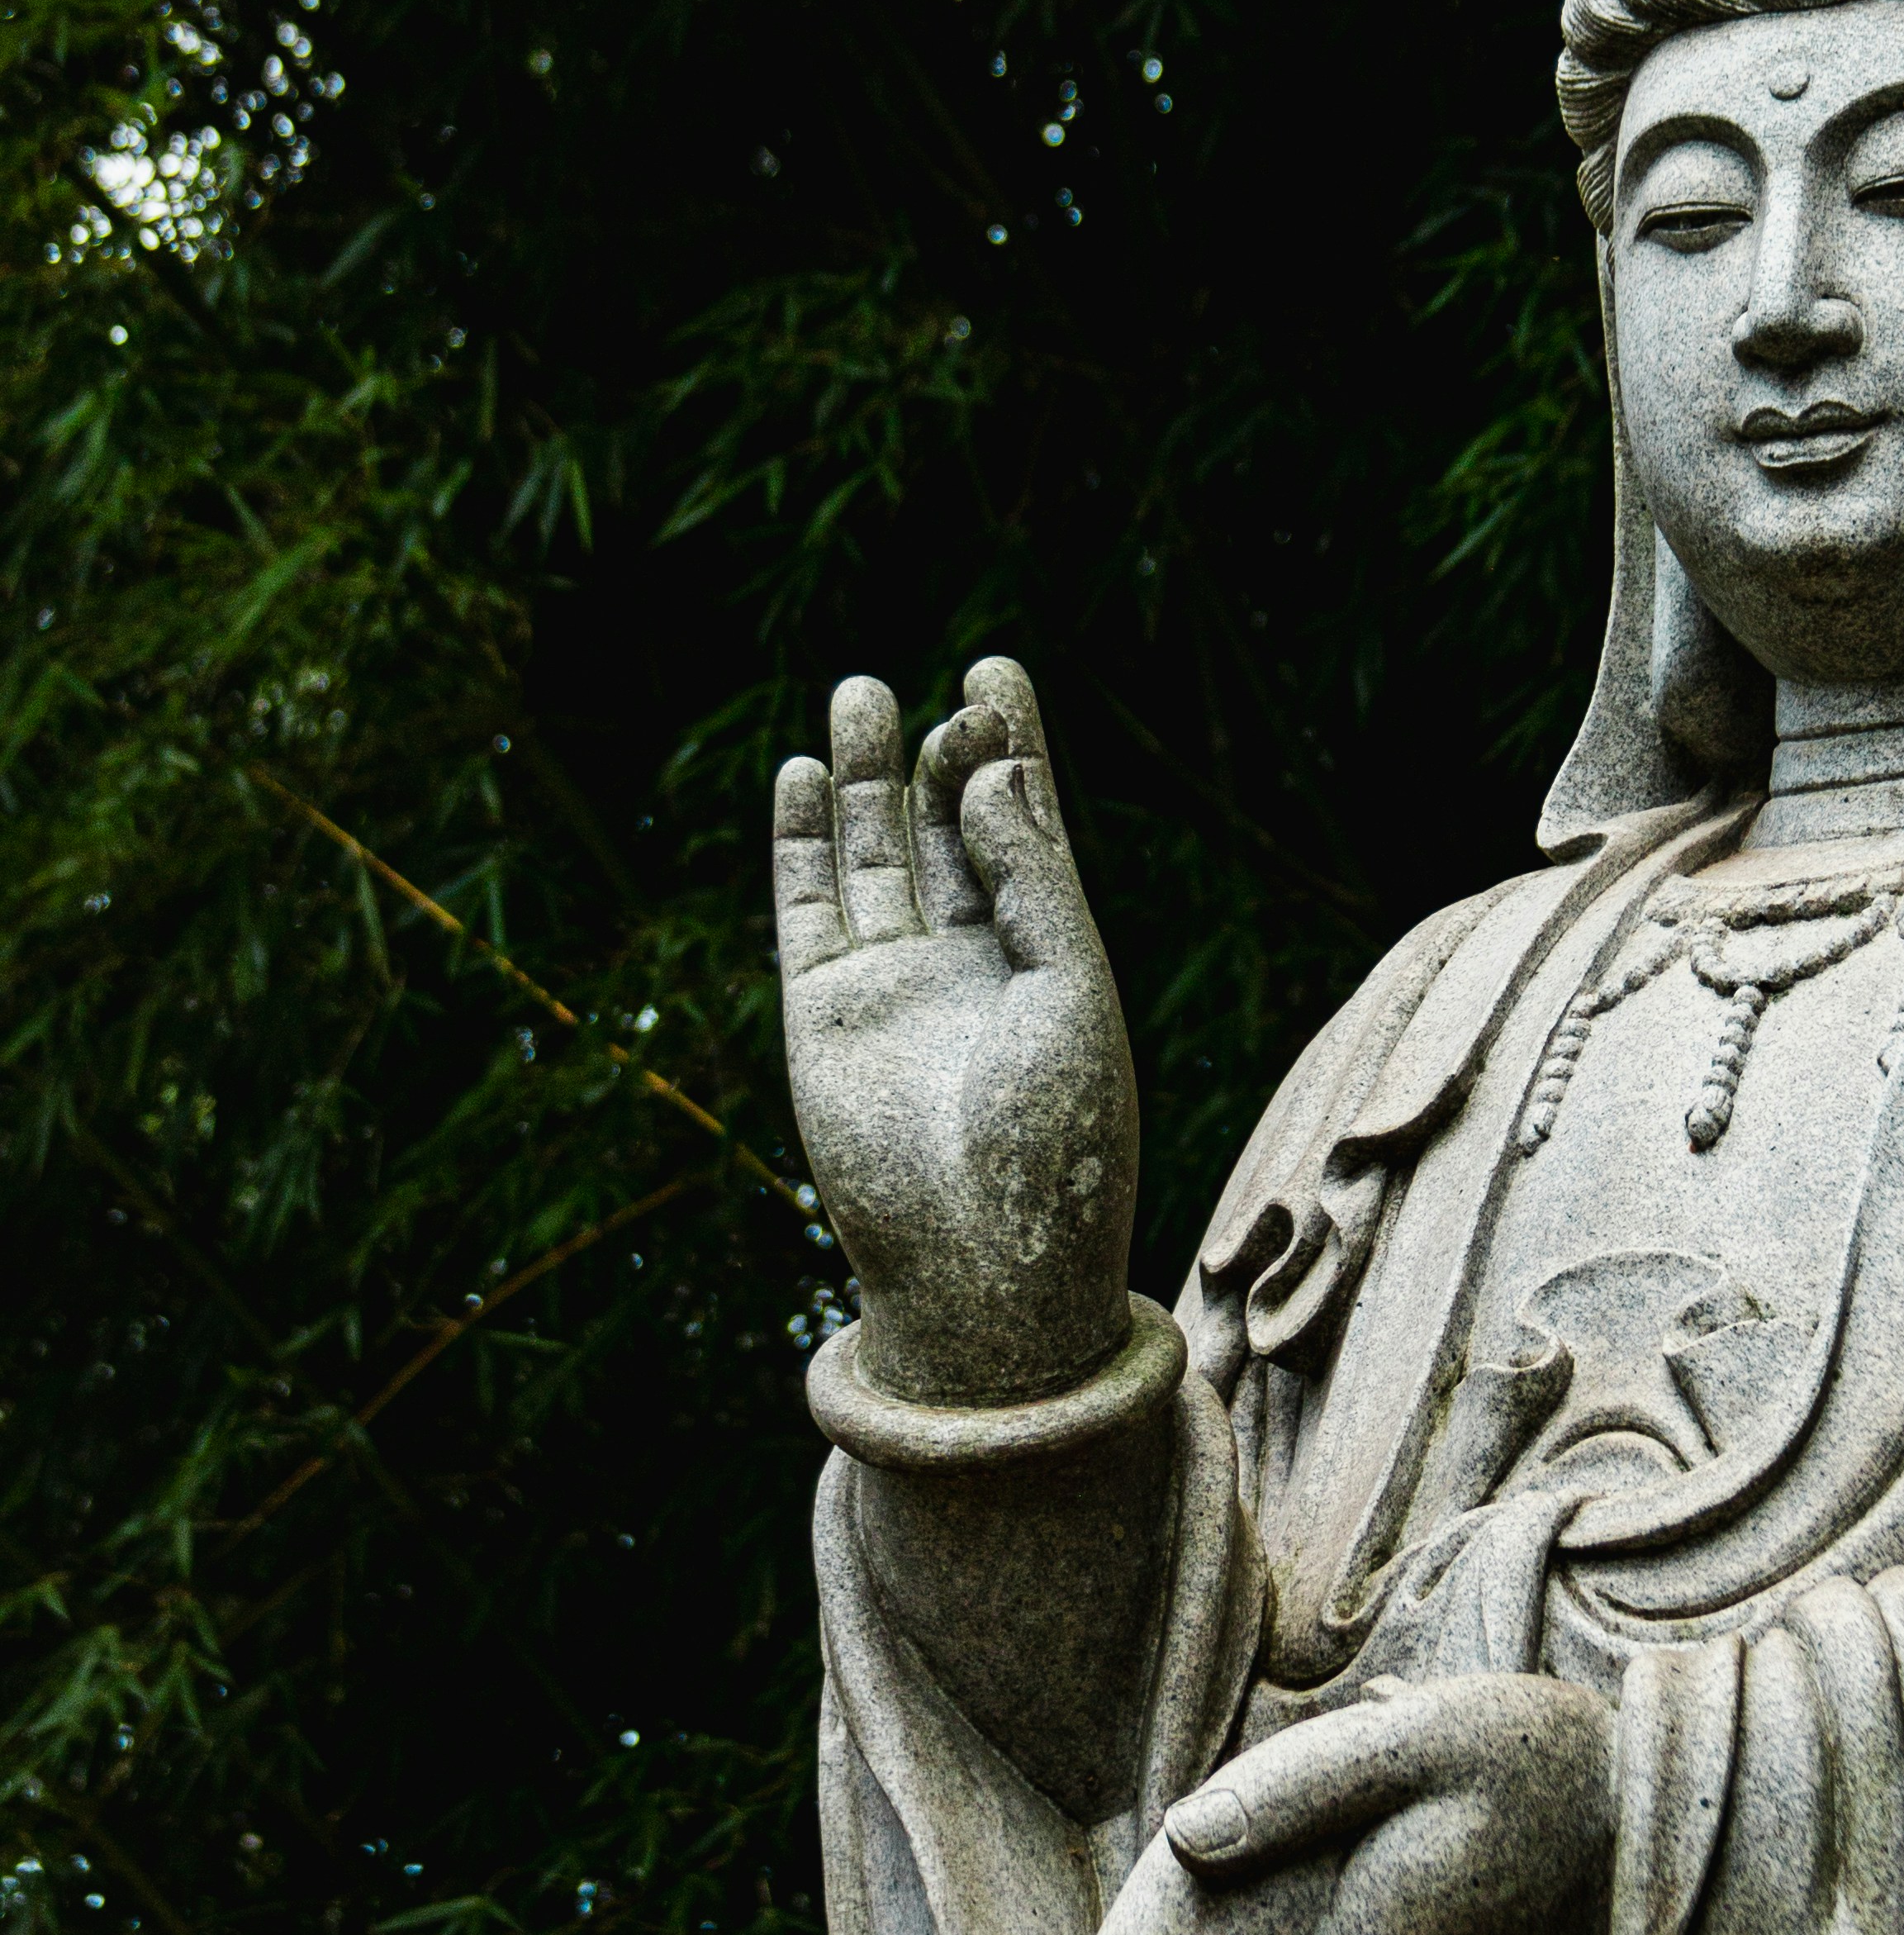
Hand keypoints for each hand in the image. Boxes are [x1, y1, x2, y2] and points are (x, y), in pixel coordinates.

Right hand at [773, 660, 1134, 1405]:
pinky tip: (799, 774)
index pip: (1024, 825)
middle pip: (945, 828)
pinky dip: (799, 843)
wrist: (985, 1267)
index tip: (995, 667)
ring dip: (862, 777)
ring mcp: (893, 985)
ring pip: (870, 855)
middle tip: (937, 688)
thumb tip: (993, 769)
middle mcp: (969, 962)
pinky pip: (807, 910)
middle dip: (937, 752)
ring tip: (859, 691)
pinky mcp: (824, 1013)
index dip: (1009, 748)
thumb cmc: (1059, 1141)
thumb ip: (1032, 878)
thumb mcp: (1073, 989)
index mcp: (1048, 955)